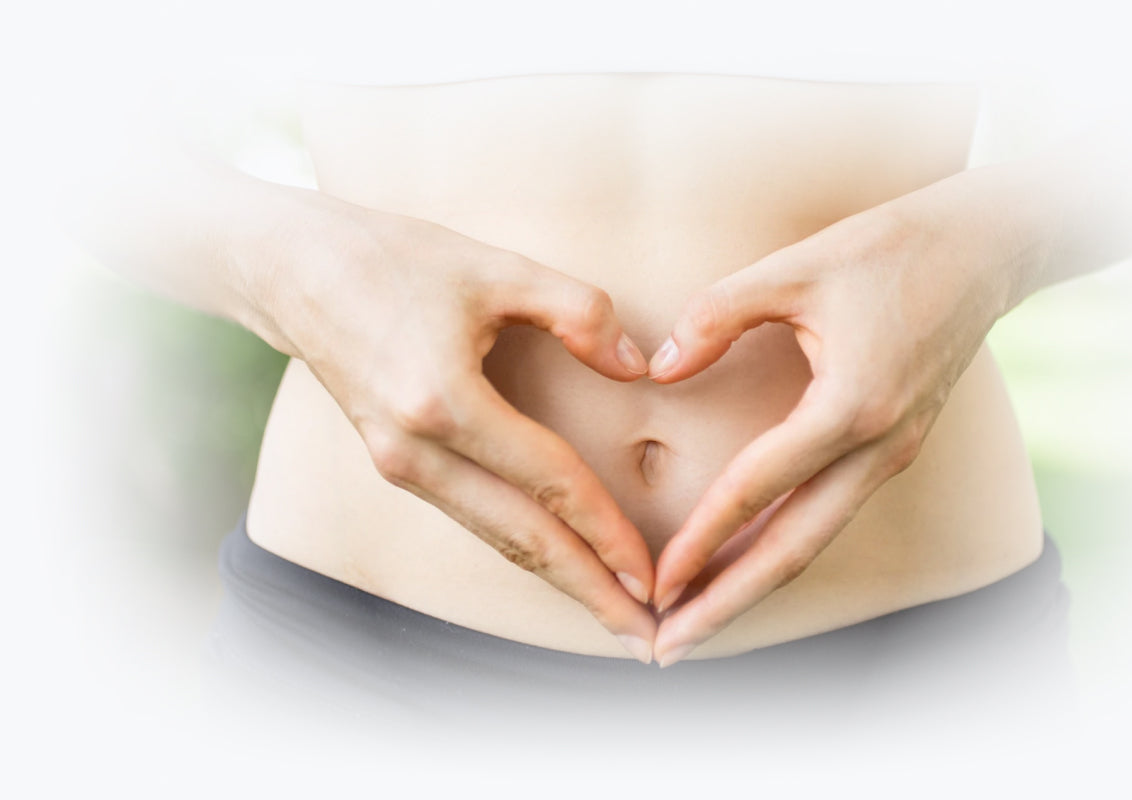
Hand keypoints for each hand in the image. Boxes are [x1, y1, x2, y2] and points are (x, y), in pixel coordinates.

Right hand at [253, 198, 657, 661]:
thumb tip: (638, 368)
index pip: (547, 483)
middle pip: (521, 539)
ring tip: (614, 614)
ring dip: (559, 579)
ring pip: (495, 538)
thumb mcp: (495, 267)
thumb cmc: (394, 258)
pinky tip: (560, 564)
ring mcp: (398, 464)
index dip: (606, 531)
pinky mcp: (395, 463)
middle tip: (647, 638)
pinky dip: (522, 547)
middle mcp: (415, 450)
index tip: (653, 573)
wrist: (291, 270)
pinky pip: (472, 517)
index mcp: (442, 401)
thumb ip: (578, 311)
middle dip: (589, 591)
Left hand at [645, 170, 1036, 665]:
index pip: (758, 488)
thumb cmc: (889, 249)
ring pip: (814, 541)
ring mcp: (891, 455)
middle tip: (669, 645)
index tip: (656, 582)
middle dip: (727, 601)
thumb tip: (660, 368)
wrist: (983, 249)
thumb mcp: (794, 268)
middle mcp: (877, 447)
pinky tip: (745, 565)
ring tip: (698, 621)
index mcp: (851, 406)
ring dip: (754, 586)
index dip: (701, 539)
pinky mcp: (893, 449)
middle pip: (793, 549)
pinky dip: (783, 550)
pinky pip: (830, 515)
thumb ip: (717, 315)